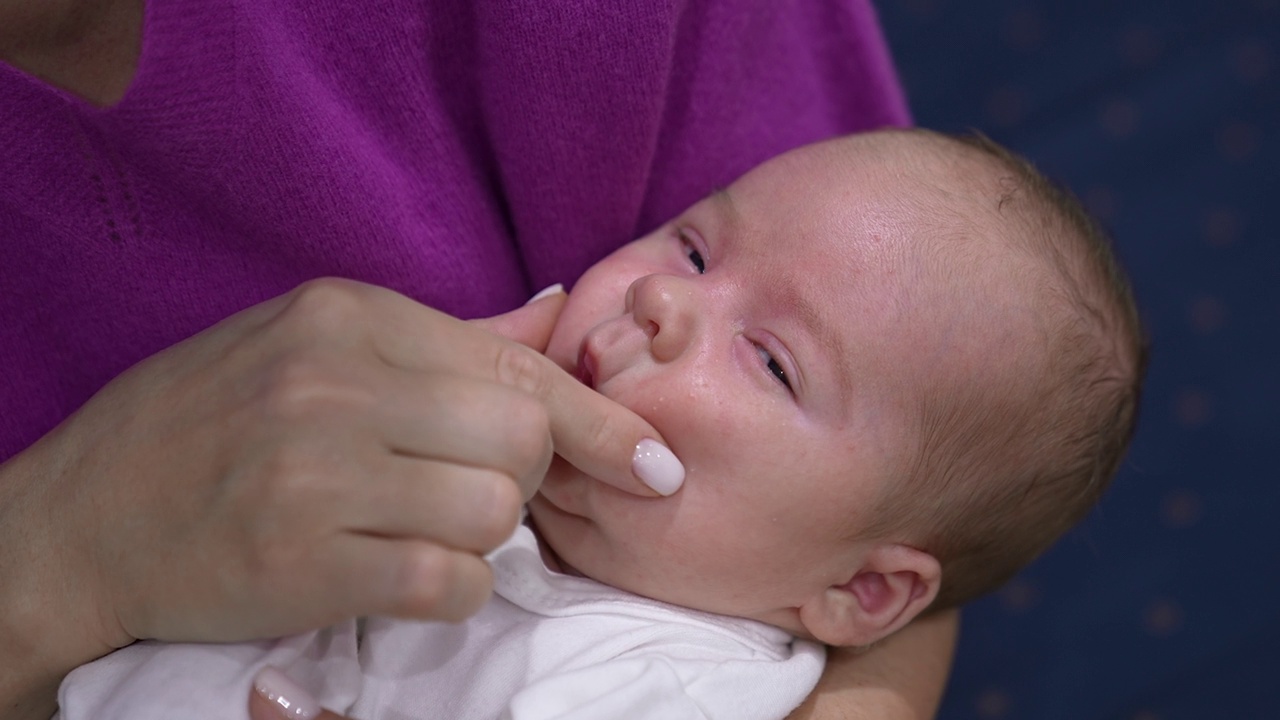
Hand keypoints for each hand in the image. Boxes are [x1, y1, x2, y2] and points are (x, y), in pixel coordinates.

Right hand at [0, 279, 681, 714]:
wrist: (84, 516)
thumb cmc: (210, 424)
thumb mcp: (316, 345)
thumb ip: (450, 338)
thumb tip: (558, 310)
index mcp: (350, 314)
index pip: (519, 364)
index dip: (601, 421)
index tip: (654, 462)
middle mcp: (335, 378)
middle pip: (520, 436)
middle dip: (522, 477)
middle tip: (470, 490)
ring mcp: (314, 468)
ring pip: (492, 510)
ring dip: (479, 534)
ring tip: (414, 527)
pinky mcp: (302, 558)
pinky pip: (448, 581)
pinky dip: (452, 589)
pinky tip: (403, 573)